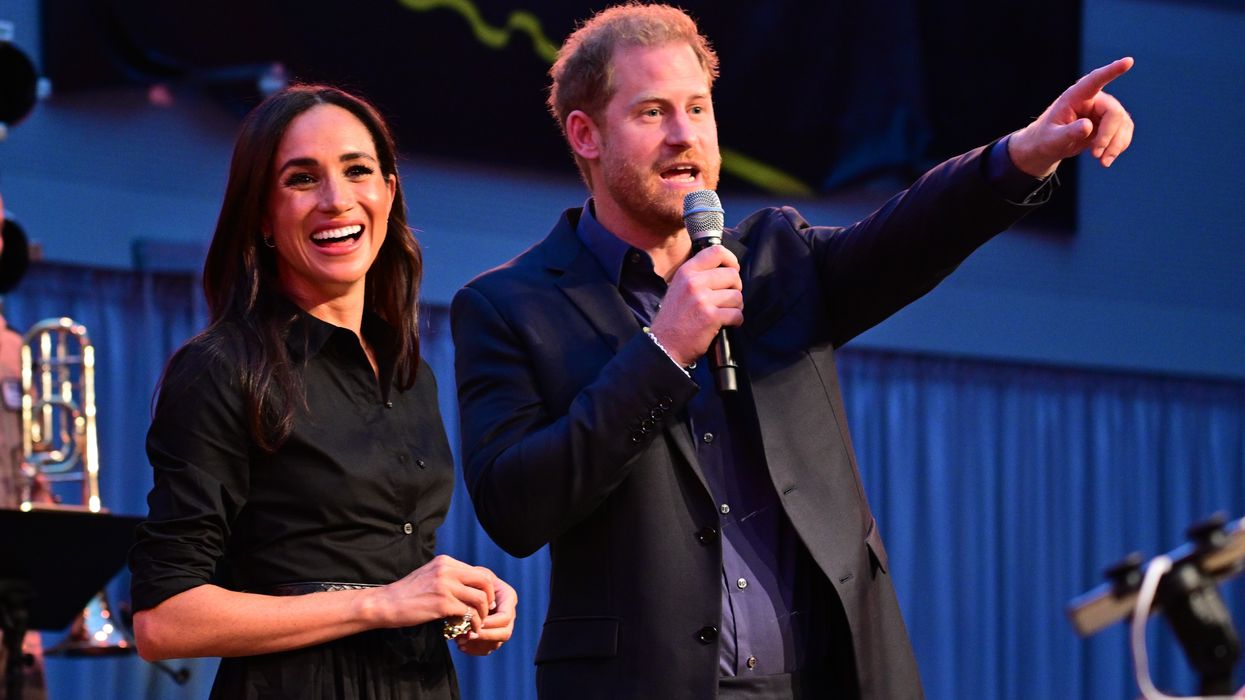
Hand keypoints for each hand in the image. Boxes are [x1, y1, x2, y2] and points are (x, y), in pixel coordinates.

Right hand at [373, 555, 497, 630]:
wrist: (386, 603)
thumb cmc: (407, 593)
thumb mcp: (430, 575)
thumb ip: (449, 576)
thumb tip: (470, 586)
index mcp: (446, 562)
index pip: (479, 571)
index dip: (487, 588)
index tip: (486, 601)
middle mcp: (447, 570)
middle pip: (484, 582)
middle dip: (490, 599)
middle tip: (487, 612)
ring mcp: (445, 586)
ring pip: (480, 598)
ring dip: (482, 614)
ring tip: (477, 624)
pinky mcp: (442, 603)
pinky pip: (468, 613)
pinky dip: (472, 623)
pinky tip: (468, 629)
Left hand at [455, 577, 516, 655]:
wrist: (467, 585)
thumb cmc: (473, 578)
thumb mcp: (479, 575)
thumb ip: (483, 586)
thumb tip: (486, 605)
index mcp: (509, 599)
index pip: (505, 617)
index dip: (491, 623)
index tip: (474, 622)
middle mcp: (509, 614)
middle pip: (505, 633)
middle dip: (485, 636)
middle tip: (466, 635)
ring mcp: (501, 626)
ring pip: (496, 643)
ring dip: (477, 644)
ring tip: (459, 640)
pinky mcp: (492, 636)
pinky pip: (487, 648)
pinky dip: (474, 649)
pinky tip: (460, 645)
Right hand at [648, 244, 742, 366]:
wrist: (664, 345)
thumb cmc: (674, 319)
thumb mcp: (679, 288)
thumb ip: (697, 276)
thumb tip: (725, 269)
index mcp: (686, 272)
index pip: (717, 252)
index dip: (731, 260)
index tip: (732, 270)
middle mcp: (693, 282)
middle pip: (732, 275)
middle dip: (735, 288)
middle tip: (727, 299)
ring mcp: (702, 299)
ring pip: (737, 296)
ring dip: (735, 307)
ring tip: (724, 313)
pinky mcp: (711, 317)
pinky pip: (737, 314)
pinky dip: (735, 321)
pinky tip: (726, 324)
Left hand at [1008, 57, 1134, 176]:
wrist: (1049, 146)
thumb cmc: (1046, 139)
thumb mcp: (1052, 139)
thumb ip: (1067, 133)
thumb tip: (1087, 126)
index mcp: (1075, 96)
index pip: (1095, 80)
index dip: (1112, 71)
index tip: (1128, 62)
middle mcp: (1093, 99)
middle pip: (1114, 113)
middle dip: (1108, 137)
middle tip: (1096, 156)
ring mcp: (1104, 110)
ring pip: (1123, 124)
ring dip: (1116, 145)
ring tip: (1103, 162)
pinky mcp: (1111, 122)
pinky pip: (1125, 132)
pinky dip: (1118, 146)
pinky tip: (1106, 157)